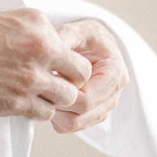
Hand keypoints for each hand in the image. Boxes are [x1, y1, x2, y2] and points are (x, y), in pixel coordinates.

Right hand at [0, 9, 92, 121]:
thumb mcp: (8, 18)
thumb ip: (37, 30)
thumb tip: (56, 41)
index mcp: (39, 26)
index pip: (77, 52)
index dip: (73, 65)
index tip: (65, 70)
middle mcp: (40, 51)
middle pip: (80, 77)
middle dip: (72, 83)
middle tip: (60, 85)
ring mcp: (29, 79)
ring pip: (65, 99)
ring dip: (56, 99)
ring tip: (42, 95)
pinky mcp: (16, 102)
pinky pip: (44, 114)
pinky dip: (39, 111)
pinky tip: (27, 103)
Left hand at [49, 18, 128, 133]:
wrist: (90, 44)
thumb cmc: (84, 37)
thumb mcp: (76, 31)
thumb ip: (65, 38)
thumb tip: (50, 50)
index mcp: (115, 74)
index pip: (86, 99)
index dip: (62, 93)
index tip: (47, 77)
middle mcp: (113, 95)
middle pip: (79, 115)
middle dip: (56, 102)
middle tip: (40, 84)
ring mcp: (103, 108)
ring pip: (73, 124)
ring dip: (54, 110)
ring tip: (45, 88)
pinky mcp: (91, 116)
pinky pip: (68, 126)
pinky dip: (55, 115)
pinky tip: (50, 95)